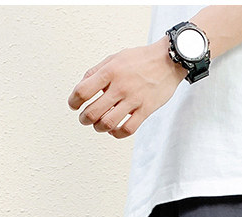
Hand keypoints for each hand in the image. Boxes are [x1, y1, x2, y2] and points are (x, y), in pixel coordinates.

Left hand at [68, 38, 187, 138]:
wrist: (168, 61)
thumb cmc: (142, 59)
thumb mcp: (115, 58)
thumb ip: (97, 71)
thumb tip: (82, 85)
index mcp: (110, 72)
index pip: (83, 91)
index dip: (73, 101)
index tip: (73, 105)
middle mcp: (120, 86)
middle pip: (93, 111)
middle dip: (84, 118)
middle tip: (84, 118)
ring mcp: (133, 100)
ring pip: (108, 123)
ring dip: (98, 128)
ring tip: (98, 125)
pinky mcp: (145, 110)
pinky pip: (127, 129)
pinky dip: (117, 134)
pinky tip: (114, 130)